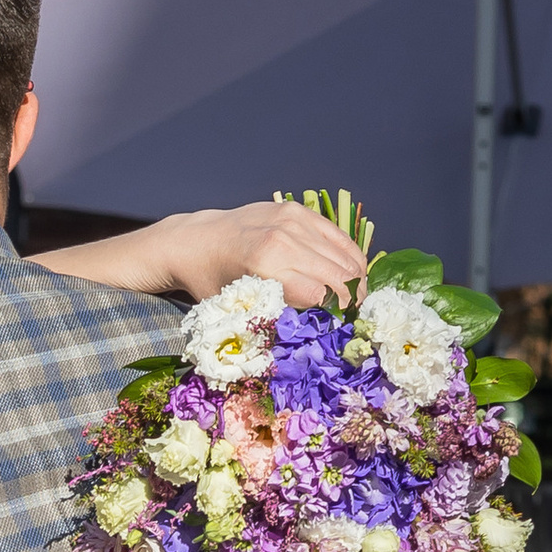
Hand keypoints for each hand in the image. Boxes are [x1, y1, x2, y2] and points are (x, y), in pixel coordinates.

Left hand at [38, 201, 361, 310]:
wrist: (194, 241)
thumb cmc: (210, 282)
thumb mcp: (234, 310)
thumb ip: (269, 322)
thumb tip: (310, 342)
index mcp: (265, 265)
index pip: (321, 295)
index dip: (334, 315)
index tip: (339, 330)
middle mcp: (282, 238)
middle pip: (337, 275)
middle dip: (352, 300)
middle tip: (355, 318)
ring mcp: (292, 219)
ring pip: (343, 254)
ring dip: (356, 279)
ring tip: (357, 299)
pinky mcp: (297, 210)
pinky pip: (337, 235)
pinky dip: (349, 256)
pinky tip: (353, 274)